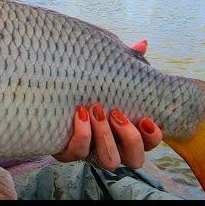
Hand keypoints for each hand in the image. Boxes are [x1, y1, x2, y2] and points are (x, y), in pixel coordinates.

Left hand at [53, 38, 161, 169]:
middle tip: (116, 112)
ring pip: (109, 162)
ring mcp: (92, 153)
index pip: (151, 143)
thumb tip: (142, 43)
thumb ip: (128, 61)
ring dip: (105, 137)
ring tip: (95, 110)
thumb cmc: (91, 87)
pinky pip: (76, 153)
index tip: (146, 119)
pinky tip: (79, 113)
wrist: (52, 96)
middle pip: (134, 159)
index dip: (153, 136)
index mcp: (129, 132)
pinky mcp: (69, 151)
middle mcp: (115, 147)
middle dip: (128, 137)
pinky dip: (80, 135)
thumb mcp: (110, 75)